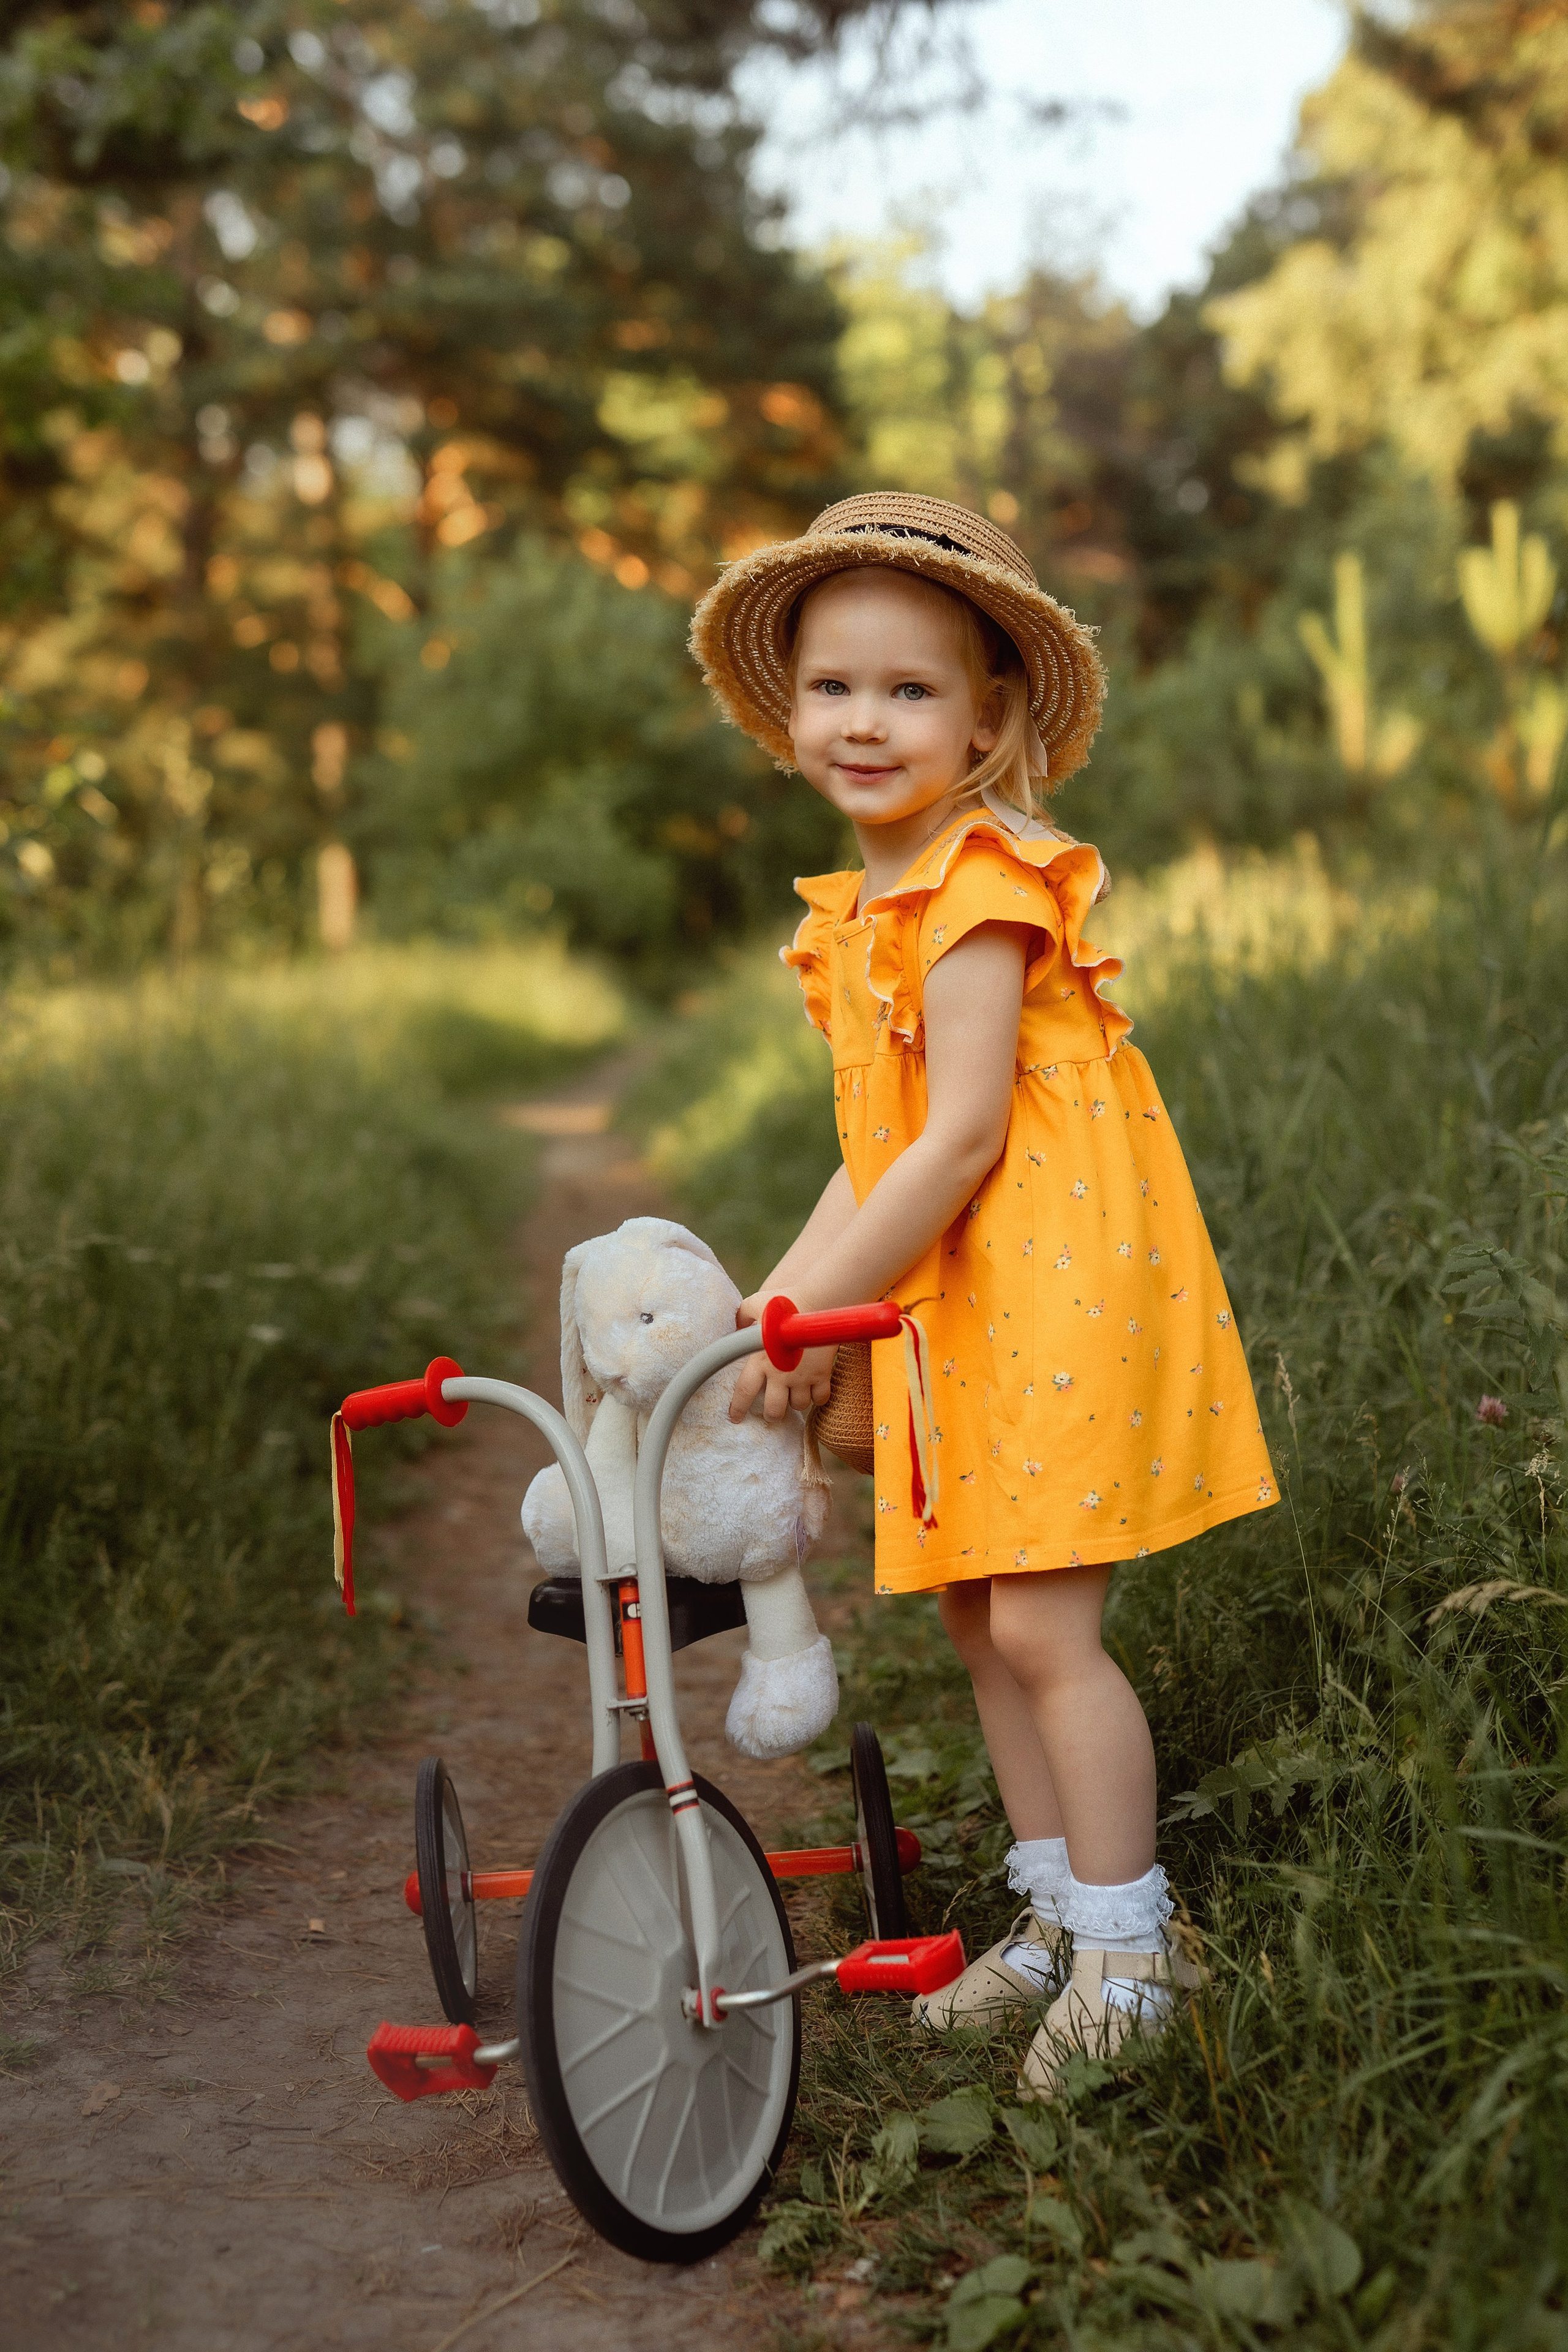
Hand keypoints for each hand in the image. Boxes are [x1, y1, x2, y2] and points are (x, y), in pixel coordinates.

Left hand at [728, 1293, 837, 1424]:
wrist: (819, 1302)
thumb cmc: (786, 1302)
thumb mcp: (756, 1304)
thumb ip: (743, 1315)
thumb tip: (736, 1325)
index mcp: (760, 1360)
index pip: (745, 1392)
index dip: (738, 1408)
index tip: (736, 1418)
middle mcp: (780, 1374)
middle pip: (774, 1409)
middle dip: (772, 1415)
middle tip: (772, 1412)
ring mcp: (803, 1376)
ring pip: (798, 1405)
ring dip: (795, 1404)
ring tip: (793, 1397)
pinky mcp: (822, 1373)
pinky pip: (821, 1398)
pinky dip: (817, 1399)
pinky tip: (814, 1392)